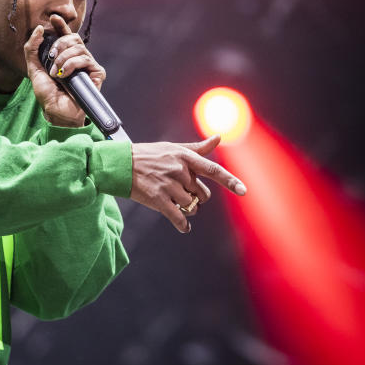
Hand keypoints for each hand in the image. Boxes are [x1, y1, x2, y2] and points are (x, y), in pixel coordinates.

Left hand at [23, 14, 105, 126]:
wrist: (56, 111)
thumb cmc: (48, 94)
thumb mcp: (34, 69)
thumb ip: (32, 49)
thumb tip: (40, 29)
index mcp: (64, 56)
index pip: (65, 35)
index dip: (61, 25)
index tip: (53, 17)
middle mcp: (78, 58)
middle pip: (73, 38)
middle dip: (59, 45)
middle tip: (51, 59)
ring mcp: (88, 65)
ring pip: (79, 47)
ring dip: (63, 59)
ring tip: (56, 73)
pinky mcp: (97, 73)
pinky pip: (85, 59)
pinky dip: (72, 65)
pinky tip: (65, 75)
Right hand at [130, 135, 246, 232]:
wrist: (121, 164)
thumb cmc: (148, 155)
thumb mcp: (173, 148)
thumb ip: (198, 148)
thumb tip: (218, 137)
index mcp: (185, 157)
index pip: (212, 169)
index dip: (229, 180)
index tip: (243, 191)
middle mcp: (178, 171)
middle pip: (202, 193)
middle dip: (197, 196)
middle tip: (184, 191)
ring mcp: (168, 186)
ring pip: (192, 206)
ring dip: (188, 208)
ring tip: (176, 201)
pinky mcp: (157, 200)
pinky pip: (178, 217)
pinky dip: (183, 224)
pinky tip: (183, 226)